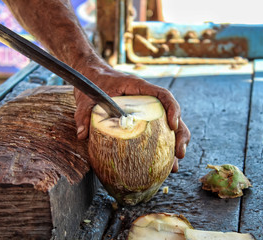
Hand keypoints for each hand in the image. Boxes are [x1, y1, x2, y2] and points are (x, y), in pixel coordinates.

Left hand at [74, 66, 190, 171]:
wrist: (90, 76)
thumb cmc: (92, 83)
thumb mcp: (86, 98)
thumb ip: (83, 114)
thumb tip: (82, 135)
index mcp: (138, 87)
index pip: (163, 95)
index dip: (172, 109)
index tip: (172, 126)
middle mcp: (146, 99)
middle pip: (172, 115)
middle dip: (180, 135)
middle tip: (179, 154)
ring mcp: (145, 109)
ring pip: (168, 126)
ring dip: (174, 144)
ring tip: (173, 166)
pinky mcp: (141, 119)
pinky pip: (156, 132)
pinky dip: (161, 147)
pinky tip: (161, 163)